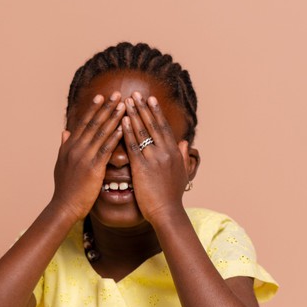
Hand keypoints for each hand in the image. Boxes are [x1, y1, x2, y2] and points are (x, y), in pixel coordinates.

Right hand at [51, 91, 125, 221]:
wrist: (64, 207)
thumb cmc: (65, 189)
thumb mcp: (61, 164)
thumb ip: (64, 146)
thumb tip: (64, 131)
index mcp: (69, 147)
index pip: (83, 123)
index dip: (93, 109)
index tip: (101, 97)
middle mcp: (75, 148)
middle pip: (93, 123)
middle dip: (106, 108)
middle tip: (117, 94)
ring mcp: (84, 157)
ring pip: (100, 133)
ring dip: (113, 117)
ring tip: (124, 105)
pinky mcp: (93, 168)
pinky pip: (106, 149)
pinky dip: (115, 137)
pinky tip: (124, 128)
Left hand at [121, 93, 190, 223]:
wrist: (167, 212)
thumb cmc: (173, 196)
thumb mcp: (182, 174)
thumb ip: (184, 157)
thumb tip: (184, 143)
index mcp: (174, 153)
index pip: (164, 128)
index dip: (156, 113)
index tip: (150, 100)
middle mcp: (165, 152)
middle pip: (153, 125)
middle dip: (144, 108)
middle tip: (136, 94)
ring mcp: (154, 159)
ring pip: (142, 132)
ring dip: (134, 114)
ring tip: (126, 101)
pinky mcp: (142, 167)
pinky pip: (133, 145)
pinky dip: (128, 131)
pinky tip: (122, 120)